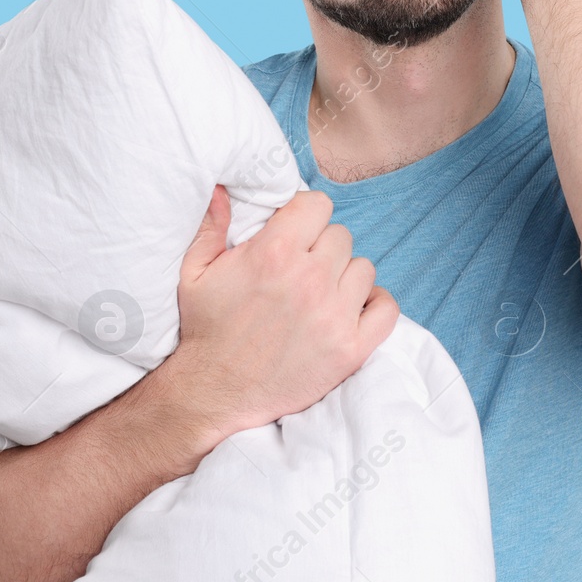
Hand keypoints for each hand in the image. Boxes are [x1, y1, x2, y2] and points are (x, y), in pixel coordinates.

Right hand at [168, 185, 399, 438]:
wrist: (214, 395)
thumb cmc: (204, 331)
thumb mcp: (194, 272)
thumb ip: (211, 224)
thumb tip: (223, 186)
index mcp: (274, 252)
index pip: (318, 205)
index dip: (306, 216)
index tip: (296, 233)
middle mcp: (309, 279)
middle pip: (341, 236)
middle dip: (321, 248)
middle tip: (301, 270)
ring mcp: (334, 316)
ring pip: (364, 269)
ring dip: (345, 277)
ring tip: (320, 294)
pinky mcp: (351, 349)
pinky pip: (387, 308)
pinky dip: (375, 305)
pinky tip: (352, 309)